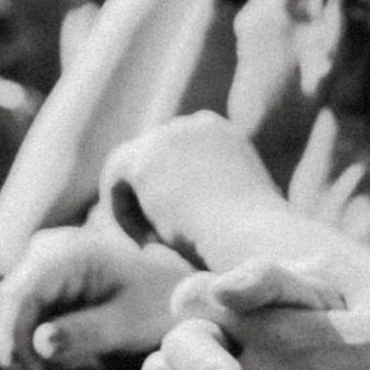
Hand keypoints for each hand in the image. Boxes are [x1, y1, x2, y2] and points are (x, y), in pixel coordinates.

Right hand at [0, 227, 188, 369]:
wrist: (179, 297)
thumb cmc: (160, 307)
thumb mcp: (128, 325)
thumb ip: (84, 333)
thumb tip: (40, 344)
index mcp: (68, 253)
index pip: (18, 295)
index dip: (14, 339)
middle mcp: (47, 251)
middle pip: (10, 306)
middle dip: (26, 350)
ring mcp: (44, 267)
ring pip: (16, 317)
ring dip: (37, 353)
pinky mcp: (46, 286)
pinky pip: (29, 320)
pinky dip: (46, 348)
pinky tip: (80, 361)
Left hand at [102, 114, 281, 263]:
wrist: (254, 243)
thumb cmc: (251, 244)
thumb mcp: (237, 214)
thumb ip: (210, 201)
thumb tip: (175, 213)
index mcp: (223, 133)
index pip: (178, 153)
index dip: (171, 192)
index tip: (181, 230)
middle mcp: (197, 123)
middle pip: (152, 156)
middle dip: (149, 198)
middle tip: (159, 243)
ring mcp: (170, 135)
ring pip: (130, 169)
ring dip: (136, 209)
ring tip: (153, 247)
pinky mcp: (146, 158)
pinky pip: (114, 182)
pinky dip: (123, 215)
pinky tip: (145, 245)